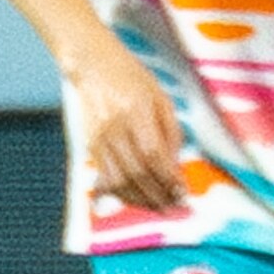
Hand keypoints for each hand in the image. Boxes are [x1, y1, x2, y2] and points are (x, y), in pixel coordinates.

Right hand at [70, 41, 186, 214]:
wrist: (94, 66)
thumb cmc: (133, 79)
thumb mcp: (161, 98)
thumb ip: (171, 132)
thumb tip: (176, 168)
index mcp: (136, 111)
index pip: (153, 154)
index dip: (168, 178)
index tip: (182, 192)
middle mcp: (114, 127)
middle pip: (136, 172)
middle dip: (158, 194)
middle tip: (174, 206)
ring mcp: (99, 138)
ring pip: (118, 180)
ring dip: (140, 199)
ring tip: (158, 206)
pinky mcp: (90, 146)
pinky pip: (104, 178)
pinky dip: (121, 194)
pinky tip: (136, 199)